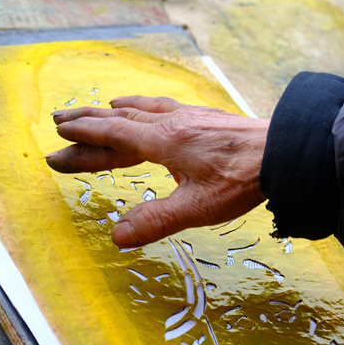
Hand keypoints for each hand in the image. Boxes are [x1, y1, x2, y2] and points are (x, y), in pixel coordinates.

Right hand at [46, 96, 268, 247]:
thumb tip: (116, 237)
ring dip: (115, 113)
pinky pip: (163, 107)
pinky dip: (144, 106)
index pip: (113, 135)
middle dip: (88, 123)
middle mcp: (171, 123)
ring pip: (142, 111)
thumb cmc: (242, 180)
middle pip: (120, 120)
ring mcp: (189, 117)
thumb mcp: (197, 207)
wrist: (284, 152)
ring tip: (99, 110)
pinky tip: (148, 107)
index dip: (84, 136)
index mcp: (163, 142)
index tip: (60, 135)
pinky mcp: (205, 118)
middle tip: (61, 122)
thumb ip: (155, 221)